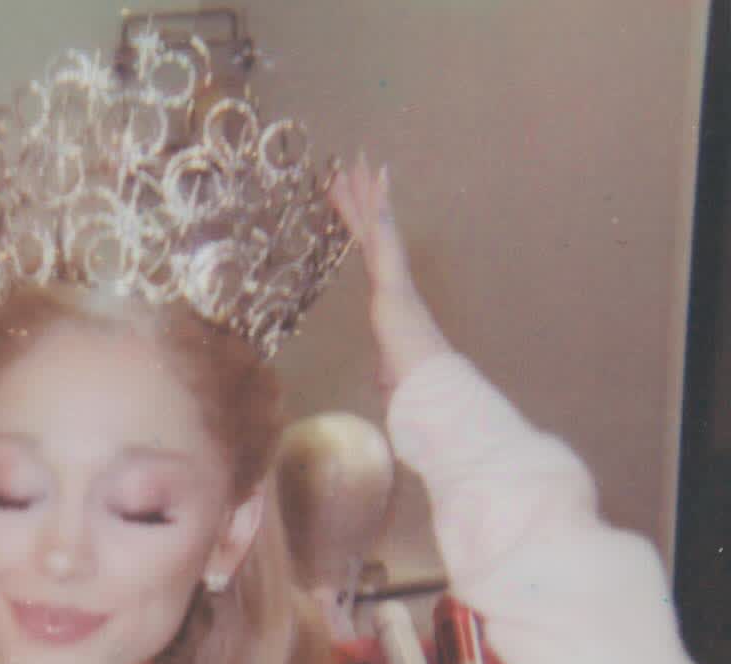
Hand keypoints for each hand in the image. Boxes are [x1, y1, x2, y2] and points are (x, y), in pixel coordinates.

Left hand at [330, 156, 449, 397]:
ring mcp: (394, 276)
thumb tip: (387, 385)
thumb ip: (387, 371)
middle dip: (362, 202)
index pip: (373, 258)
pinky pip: (383, 234)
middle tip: (353, 170)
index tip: (360, 210)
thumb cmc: (414, 383)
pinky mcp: (393, 275)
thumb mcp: (392, 372)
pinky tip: (376, 178)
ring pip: (376, 226)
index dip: (365, 232)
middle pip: (372, 234)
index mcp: (392, 300)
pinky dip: (379, 206)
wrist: (427, 381)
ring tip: (356, 162)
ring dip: (366, 194)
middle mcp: (395, 282)